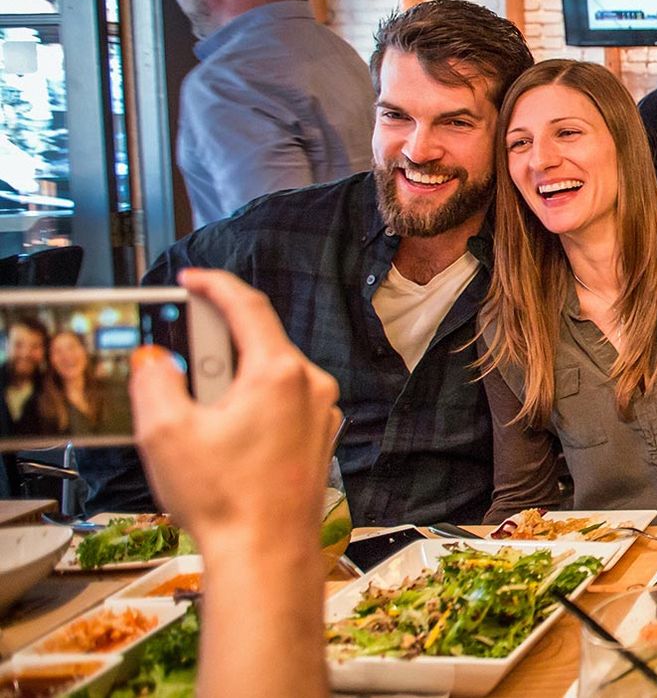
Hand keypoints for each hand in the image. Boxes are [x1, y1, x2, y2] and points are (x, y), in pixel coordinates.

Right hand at [130, 269, 341, 554]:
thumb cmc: (226, 500)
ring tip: (198, 416)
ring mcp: (321, 413)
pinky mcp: (320, 437)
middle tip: (180, 363)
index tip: (193, 279)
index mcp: (279, 373)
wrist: (267, 555)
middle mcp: (311, 386)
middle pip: (258, 343)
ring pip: (270, 375)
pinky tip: (225, 436)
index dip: (215, 286)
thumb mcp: (165, 433)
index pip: (248, 306)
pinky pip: (283, 403)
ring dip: (232, 381)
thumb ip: (155, 381)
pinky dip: (252, 405)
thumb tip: (156, 359)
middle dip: (214, 347)